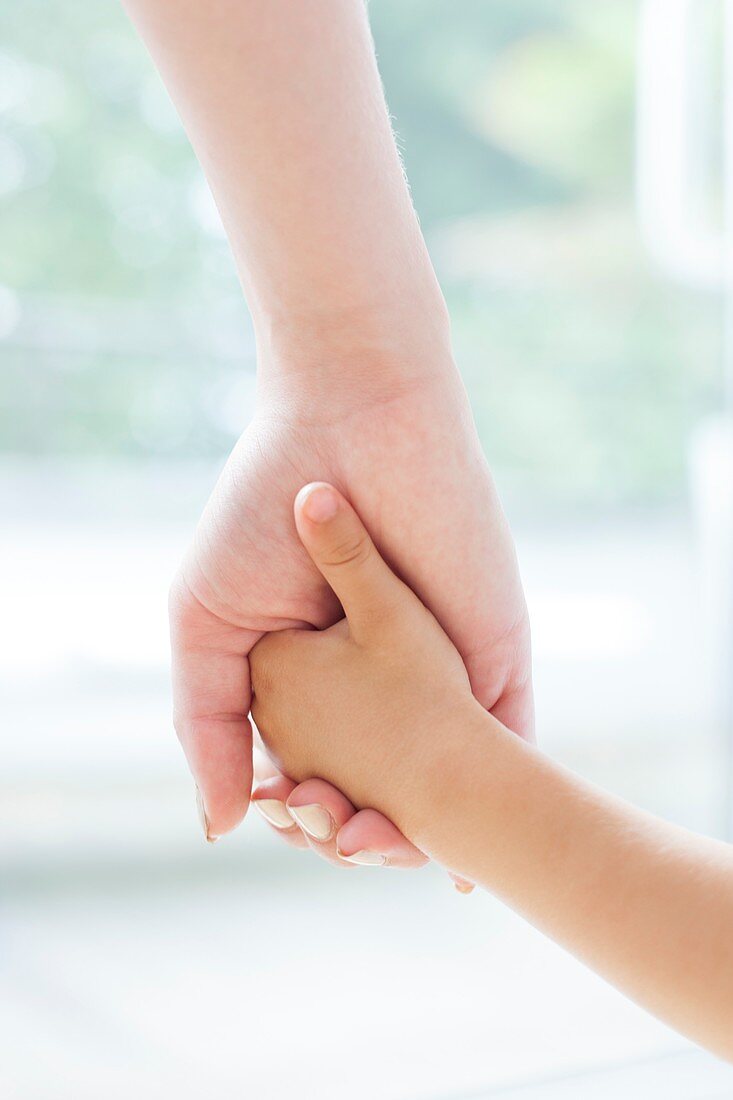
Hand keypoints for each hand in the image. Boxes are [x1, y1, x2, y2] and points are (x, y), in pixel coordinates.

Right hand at [170, 367, 531, 849]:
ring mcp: (440, 669)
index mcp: (312, 678)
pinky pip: (503, 741)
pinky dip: (488, 799)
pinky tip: (470, 850)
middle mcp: (379, 682)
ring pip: (440, 781)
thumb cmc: (262, 510)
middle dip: (358, 830)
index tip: (289, 821)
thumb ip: (206, 721)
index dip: (300, 811)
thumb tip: (221, 826)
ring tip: (385, 847)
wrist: (349, 422)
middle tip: (341, 839)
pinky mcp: (494, 652)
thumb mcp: (208, 623)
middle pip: (375, 788)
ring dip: (419, 830)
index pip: (309, 772)